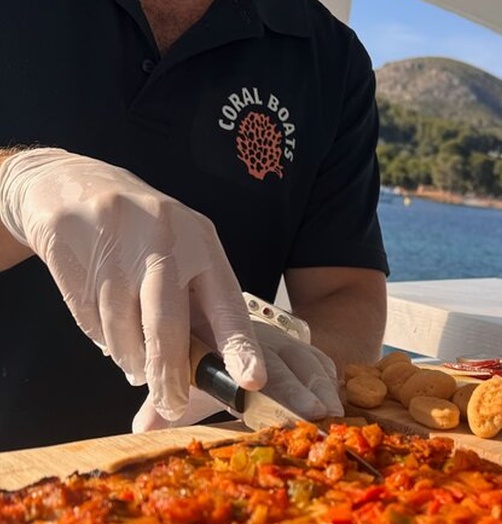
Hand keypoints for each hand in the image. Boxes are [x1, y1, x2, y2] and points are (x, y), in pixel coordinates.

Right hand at [0, 148, 265, 419]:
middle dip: (169, 374)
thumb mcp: (184, 252)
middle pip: (167, 326)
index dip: (239, 347)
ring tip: (134, 360)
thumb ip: (198, 304)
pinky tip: (107, 324)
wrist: (74, 186)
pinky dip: (101, 335)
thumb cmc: (147, 235)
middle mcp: (165, 242)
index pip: (226, 305)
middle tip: (172, 404)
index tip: (251, 381)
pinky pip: (91, 320)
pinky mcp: (77, 255)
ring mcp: (118, 246)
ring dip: (130, 357)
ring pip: (123, 330)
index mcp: (202, 243)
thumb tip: (210, 370)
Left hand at [132, 319, 343, 430]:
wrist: (227, 314)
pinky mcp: (303, 351)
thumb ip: (162, 402)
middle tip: (314, 412)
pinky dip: (329, 379)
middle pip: (280, 364)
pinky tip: (337, 399)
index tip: (253, 386)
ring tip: (332, 411)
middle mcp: (257, 342)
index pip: (235, 356)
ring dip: (321, 386)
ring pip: (306, 361)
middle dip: (297, 389)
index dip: (245, 369)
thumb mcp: (183, 373)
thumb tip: (141, 429)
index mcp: (224, 347)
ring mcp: (283, 344)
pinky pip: (320, 361)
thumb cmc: (204, 356)